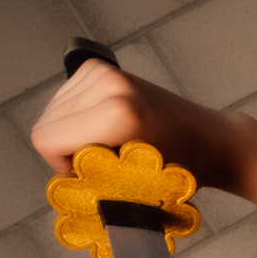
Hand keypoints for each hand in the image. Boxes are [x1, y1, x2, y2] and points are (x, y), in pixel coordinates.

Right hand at [29, 59, 252, 188]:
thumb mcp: (135, 186)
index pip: (46, 140)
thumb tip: (62, 189)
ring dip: (73, 133)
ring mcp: (106, 73)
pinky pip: (66, 98)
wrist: (210, 138)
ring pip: (53, 112)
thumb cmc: (180, 168)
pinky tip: (107, 126)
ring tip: (112, 143)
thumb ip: (93, 185)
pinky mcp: (103, 69)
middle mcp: (109, 86)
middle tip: (105, 162)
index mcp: (116, 114)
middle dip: (67, 150)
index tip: (92, 173)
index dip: (61, 166)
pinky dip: (78, 117)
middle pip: (46, 124)